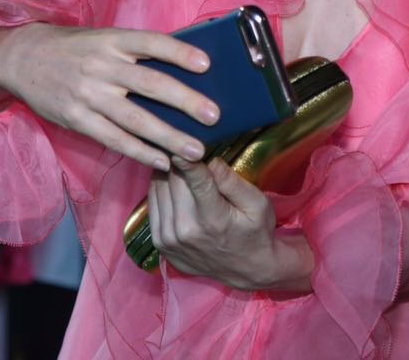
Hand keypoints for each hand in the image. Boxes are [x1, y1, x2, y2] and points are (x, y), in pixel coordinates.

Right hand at [0, 23, 222, 171]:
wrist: (21, 58)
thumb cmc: (76, 48)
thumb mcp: (105, 38)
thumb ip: (137, 51)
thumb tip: (185, 64)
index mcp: (113, 40)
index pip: (152, 43)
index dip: (179, 53)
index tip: (206, 64)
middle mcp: (102, 66)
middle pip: (150, 84)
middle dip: (185, 101)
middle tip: (214, 116)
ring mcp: (89, 95)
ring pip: (135, 120)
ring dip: (168, 137)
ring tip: (196, 151)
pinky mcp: (76, 119)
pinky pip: (114, 139)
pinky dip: (140, 152)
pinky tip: (162, 160)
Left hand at [149, 158, 309, 290]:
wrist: (246, 270)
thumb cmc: (256, 231)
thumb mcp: (256, 204)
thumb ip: (231, 182)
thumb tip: (209, 158)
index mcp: (212, 219)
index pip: (194, 180)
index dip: (185, 157)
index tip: (179, 138)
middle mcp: (185, 230)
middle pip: (172, 180)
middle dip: (178, 159)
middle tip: (184, 142)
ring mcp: (168, 239)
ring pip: (157, 190)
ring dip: (166, 171)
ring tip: (177, 156)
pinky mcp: (160, 243)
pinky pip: (152, 205)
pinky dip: (160, 188)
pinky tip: (172, 180)